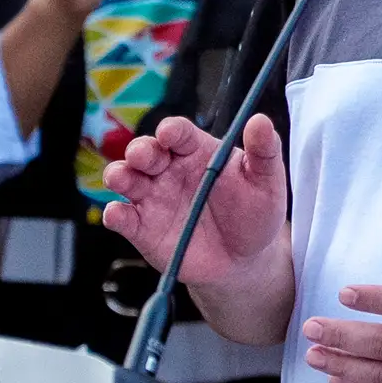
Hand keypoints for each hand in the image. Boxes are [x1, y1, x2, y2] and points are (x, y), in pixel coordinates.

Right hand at [101, 112, 285, 284]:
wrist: (244, 261)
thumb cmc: (254, 213)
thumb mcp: (266, 182)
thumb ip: (264, 151)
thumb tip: (261, 121)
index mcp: (196, 151)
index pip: (178, 133)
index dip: (171, 131)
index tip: (170, 134)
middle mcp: (169, 170)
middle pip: (145, 152)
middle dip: (140, 151)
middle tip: (143, 157)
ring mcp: (153, 198)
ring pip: (126, 179)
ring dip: (119, 175)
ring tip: (121, 178)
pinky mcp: (142, 228)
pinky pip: (123, 218)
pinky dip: (115, 214)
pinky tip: (117, 215)